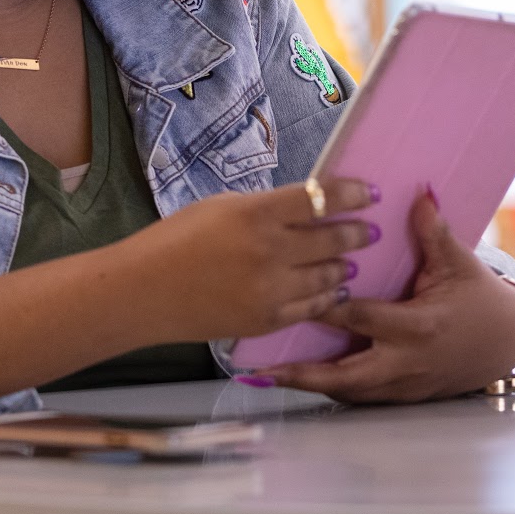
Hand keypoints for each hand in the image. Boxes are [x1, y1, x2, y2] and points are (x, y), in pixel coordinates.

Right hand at [131, 177, 377, 344]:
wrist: (144, 291)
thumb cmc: (177, 239)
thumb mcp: (224, 206)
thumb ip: (267, 208)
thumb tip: (307, 208)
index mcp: (257, 213)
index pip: (320, 198)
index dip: (351, 194)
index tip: (369, 192)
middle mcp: (270, 251)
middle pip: (331, 239)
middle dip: (357, 232)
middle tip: (370, 229)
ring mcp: (271, 291)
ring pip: (327, 277)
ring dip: (344, 266)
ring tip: (351, 260)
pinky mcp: (266, 321)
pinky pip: (310, 308)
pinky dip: (327, 297)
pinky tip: (335, 290)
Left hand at [249, 191, 514, 401]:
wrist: (504, 342)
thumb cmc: (479, 300)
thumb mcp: (459, 263)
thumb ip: (434, 232)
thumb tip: (420, 195)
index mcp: (418, 326)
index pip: (363, 318)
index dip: (329, 309)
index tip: (296, 301)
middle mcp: (407, 361)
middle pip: (346, 374)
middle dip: (304, 374)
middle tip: (264, 370)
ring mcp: (404, 384)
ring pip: (349, 391)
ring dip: (310, 384)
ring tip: (268, 377)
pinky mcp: (403, 394)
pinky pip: (360, 396)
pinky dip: (331, 388)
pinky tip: (302, 379)